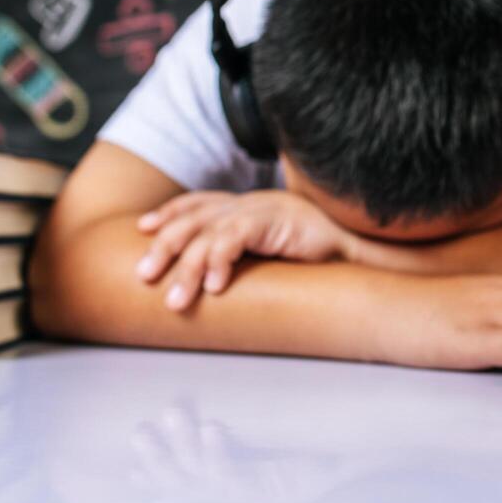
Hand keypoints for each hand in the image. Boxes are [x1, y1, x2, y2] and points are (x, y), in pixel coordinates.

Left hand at [136, 190, 359, 309]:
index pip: (200, 203)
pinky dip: (220, 261)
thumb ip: (244, 256)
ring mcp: (262, 208)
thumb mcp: (271, 254)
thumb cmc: (317, 261)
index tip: (143, 228)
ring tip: (176, 300)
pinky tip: (213, 286)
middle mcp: (250, 202)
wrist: (358, 253)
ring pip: (209, 234)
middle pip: (194, 218)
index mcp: (248, 206)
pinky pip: (237, 237)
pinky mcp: (275, 219)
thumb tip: (212, 283)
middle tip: (143, 276)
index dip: (170, 213)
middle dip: (164, 246)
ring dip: (188, 268)